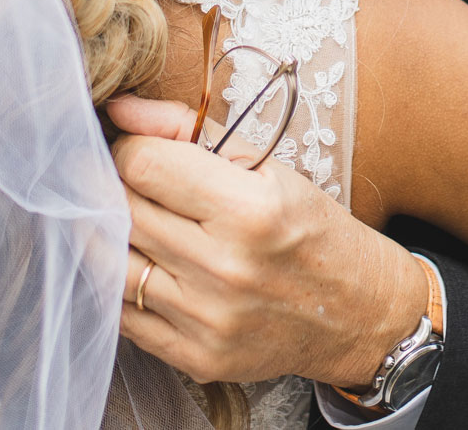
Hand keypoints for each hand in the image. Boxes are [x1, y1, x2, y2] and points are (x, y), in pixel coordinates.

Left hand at [107, 95, 424, 386]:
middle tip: (127, 181)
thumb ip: (189, 130)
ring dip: (109, 236)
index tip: (136, 150)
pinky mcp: (197, 358)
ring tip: (128, 220)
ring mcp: (208, 319)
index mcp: (250, 209)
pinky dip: (121, 285)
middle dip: (113, 187)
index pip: (144, 166)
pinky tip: (141, 265)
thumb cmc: (310, 230)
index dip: (128, 148)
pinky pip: (123, 316)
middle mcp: (226, 268)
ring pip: (112, 265)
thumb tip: (120, 109)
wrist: (358, 313)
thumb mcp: (268, 166)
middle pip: (123, 211)